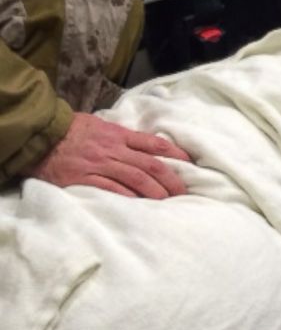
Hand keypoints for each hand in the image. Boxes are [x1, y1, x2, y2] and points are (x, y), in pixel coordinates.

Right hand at [27, 112, 191, 198]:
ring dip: (154, 191)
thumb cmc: (72, 129)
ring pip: (135, 178)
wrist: (41, 135)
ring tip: (167, 201)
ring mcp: (99, 164)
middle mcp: (113, 150)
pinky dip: (128, 196)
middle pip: (150, 165)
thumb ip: (122, 136)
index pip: (154, 144)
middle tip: (183, 191)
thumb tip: (146, 145)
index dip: (175, 153)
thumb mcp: (101, 125)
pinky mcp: (84, 178)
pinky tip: (140, 204)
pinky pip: (111, 188)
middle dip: (171, 179)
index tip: (190, 163)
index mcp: (119, 135)